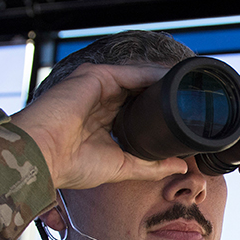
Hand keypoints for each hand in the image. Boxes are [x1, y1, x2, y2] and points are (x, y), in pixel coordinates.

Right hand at [11, 63, 188, 191]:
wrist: (43, 158)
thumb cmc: (71, 166)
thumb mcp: (121, 166)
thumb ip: (150, 165)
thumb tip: (180, 166)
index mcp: (103, 120)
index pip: (139, 110)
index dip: (161, 112)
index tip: (187, 115)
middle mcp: (100, 100)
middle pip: (140, 92)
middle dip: (166, 94)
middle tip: (196, 97)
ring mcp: (96, 86)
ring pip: (138, 79)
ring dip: (164, 81)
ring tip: (191, 84)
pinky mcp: (94, 76)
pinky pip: (130, 73)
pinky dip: (152, 75)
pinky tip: (172, 79)